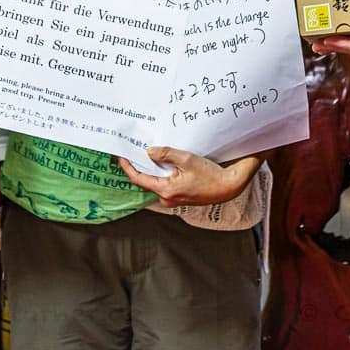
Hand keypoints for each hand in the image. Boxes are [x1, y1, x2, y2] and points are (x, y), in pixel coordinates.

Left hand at [117, 148, 256, 207]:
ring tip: (148, 154)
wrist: (228, 187)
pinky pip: (165, 183)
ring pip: (156, 181)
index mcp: (166, 190)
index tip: (122, 156)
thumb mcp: (187, 159)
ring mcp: (173, 198)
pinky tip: (164, 162)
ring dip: (152, 168)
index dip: (128, 167)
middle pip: (147, 180)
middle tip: (134, 150)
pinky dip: (162, 173)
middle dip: (140, 165)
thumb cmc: (210, 175)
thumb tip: (149, 152)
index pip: (139, 179)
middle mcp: (167, 198)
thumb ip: (166, 154)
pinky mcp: (179, 196)